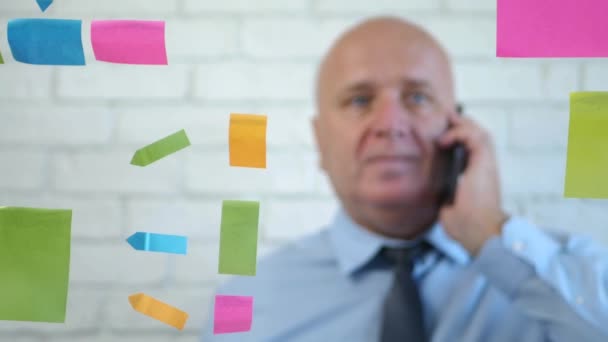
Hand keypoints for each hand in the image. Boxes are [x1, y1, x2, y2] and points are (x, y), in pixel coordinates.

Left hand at [437, 111, 507, 255]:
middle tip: (448, 117)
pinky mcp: (485, 162)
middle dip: (464, 124)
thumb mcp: (450, 210)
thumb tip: (443, 204)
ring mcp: (487, 164)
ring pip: (480, 132)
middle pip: (479, 136)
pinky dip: (460, 133)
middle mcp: (485, 168)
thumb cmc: (466, 226)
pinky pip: (475, 137)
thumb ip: (447, 202)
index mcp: (478, 177)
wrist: (478, 231)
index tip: (446, 134)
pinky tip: (445, 140)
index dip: (462, 138)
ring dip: (463, 125)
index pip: (473, 150)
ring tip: (448, 121)